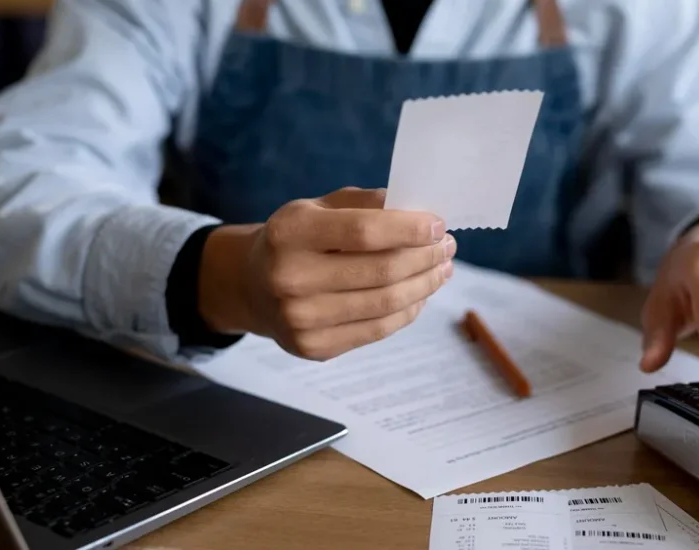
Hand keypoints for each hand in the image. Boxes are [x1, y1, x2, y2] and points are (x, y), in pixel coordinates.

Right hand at [198, 187, 455, 360]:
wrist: (252, 286)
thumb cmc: (296, 239)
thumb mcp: (318, 208)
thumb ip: (365, 204)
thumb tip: (419, 211)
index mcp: (290, 232)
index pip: (363, 232)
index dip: (408, 229)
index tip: (438, 224)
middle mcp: (289, 278)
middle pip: (381, 271)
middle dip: (425, 257)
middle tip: (447, 246)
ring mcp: (300, 319)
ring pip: (385, 303)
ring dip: (424, 285)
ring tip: (442, 269)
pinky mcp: (313, 347)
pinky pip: (378, 330)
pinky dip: (408, 311)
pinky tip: (420, 294)